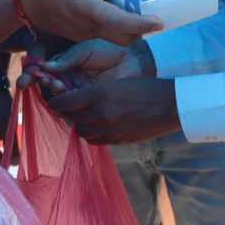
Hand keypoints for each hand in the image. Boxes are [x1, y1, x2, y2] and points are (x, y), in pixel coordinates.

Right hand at [0, 87, 12, 164]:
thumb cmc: (1, 107)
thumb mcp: (9, 126)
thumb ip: (13, 146)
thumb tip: (16, 164)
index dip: (5, 169)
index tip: (17, 168)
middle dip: (4, 164)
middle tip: (17, 162)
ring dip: (2, 157)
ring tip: (15, 154)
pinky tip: (8, 148)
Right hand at [16, 0, 163, 45]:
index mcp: (87, 8)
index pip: (121, 23)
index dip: (142, 24)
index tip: (160, 21)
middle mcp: (87, 27)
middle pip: (124, 37)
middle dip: (142, 30)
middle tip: (154, 13)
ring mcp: (82, 34)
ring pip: (115, 38)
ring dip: (129, 28)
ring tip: (138, 8)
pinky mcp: (78, 35)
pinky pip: (103, 34)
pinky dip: (115, 26)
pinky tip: (116, 7)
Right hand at [30, 38, 153, 95]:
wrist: (133, 60)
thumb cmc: (109, 48)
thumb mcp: (85, 49)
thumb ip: (67, 58)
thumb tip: (45, 67)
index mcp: (63, 60)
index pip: (43, 66)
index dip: (34, 69)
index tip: (31, 71)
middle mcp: (66, 75)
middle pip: (46, 81)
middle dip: (43, 81)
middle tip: (47, 78)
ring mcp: (74, 89)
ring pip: (57, 93)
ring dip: (54, 90)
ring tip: (57, 84)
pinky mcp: (85, 101)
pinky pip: (71, 104)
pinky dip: (66, 101)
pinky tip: (66, 94)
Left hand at [50, 77, 181, 145]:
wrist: (169, 106)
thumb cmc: (145, 88)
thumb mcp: (116, 84)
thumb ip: (96, 93)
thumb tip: (77, 100)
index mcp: (99, 95)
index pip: (65, 102)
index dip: (56, 101)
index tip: (54, 100)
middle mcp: (100, 114)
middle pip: (70, 118)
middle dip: (65, 113)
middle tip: (65, 107)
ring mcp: (108, 130)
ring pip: (80, 131)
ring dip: (78, 124)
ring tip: (82, 117)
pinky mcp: (117, 140)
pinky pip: (94, 140)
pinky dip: (91, 134)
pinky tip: (95, 126)